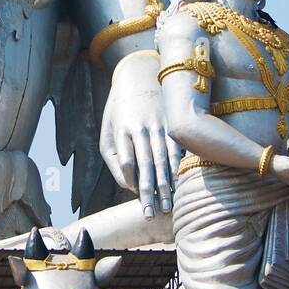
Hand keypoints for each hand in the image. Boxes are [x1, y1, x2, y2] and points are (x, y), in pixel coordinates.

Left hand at [100, 52, 179, 217]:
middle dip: (150, 192)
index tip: (136, 195)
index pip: (127, 161)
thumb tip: (129, 186)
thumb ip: (115, 160)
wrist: (139, 74)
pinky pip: (177, 150)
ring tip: (168, 206)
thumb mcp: (108, 132)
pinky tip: (180, 185)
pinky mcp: (172, 124)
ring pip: (164, 160)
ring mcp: (159, 126)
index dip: (131, 180)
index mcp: (122, 130)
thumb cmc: (119, 111)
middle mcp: (142, 129)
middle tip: (153, 214)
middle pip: (147, 165)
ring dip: (167, 185)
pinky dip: (178, 169)